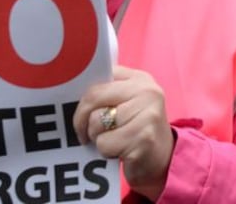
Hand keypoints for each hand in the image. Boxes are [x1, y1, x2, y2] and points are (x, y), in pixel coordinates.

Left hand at [74, 66, 173, 200]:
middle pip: (93, 97)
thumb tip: (72, 91)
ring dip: (96, 137)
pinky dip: (106, 151)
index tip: (81, 111)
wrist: (163, 158)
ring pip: (96, 122)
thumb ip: (108, 92)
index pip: (99, 77)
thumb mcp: (128, 102)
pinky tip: (119, 151)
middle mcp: (147, 91)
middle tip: (84, 132)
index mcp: (140, 78)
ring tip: (111, 140)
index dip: (83, 96)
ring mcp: (148, 114)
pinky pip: (105, 143)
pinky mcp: (143, 138)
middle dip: (81, 118)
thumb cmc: (137, 129)